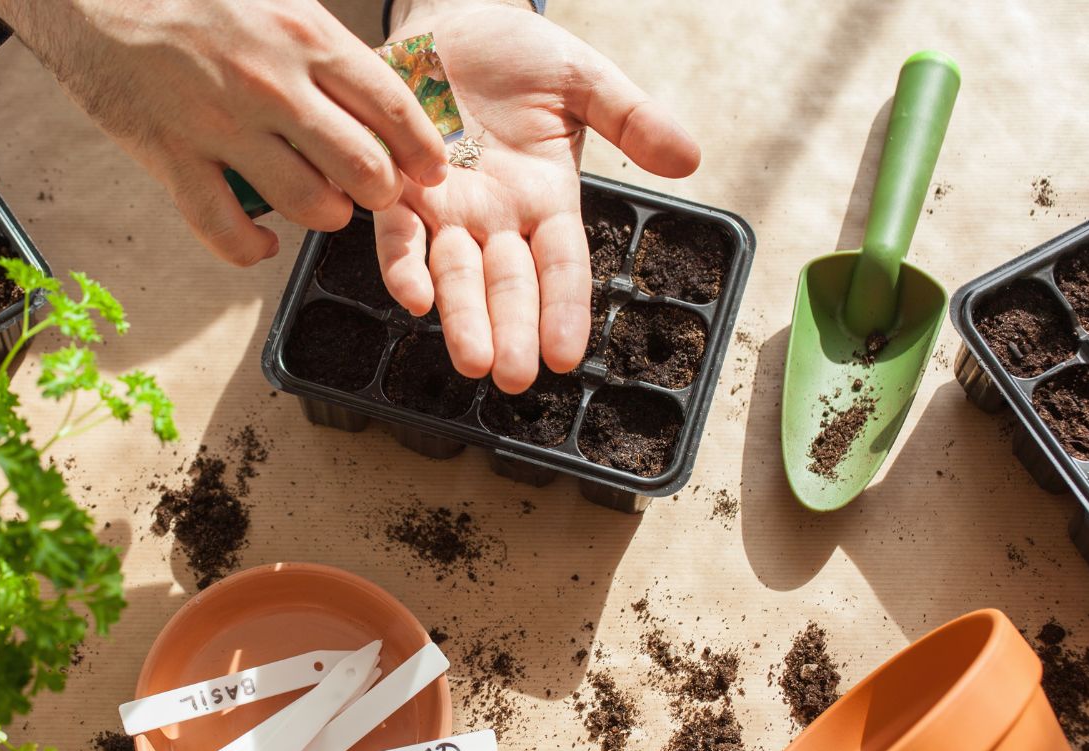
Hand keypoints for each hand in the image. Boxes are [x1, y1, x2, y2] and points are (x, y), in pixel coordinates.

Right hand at [0, 0, 449, 264]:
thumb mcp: (276, 1)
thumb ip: (325, 46)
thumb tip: (378, 92)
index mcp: (305, 36)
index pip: (391, 106)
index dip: (421, 149)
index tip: (431, 171)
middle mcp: (272, 85)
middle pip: (361, 167)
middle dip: (381, 192)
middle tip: (375, 193)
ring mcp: (222, 126)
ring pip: (307, 203)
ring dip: (326, 216)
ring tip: (324, 207)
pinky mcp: (174, 159)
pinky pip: (225, 231)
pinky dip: (252, 250)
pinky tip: (264, 243)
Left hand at [377, 0, 699, 391]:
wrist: (452, 20)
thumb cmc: (520, 55)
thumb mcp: (585, 82)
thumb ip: (633, 118)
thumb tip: (690, 158)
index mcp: (546, 200)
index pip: (560, 266)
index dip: (563, 309)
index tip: (566, 355)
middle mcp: (495, 216)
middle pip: (507, 284)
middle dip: (510, 332)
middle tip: (513, 378)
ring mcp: (446, 207)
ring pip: (455, 273)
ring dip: (460, 317)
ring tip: (472, 359)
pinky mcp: (398, 186)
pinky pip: (399, 233)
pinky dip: (403, 264)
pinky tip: (412, 296)